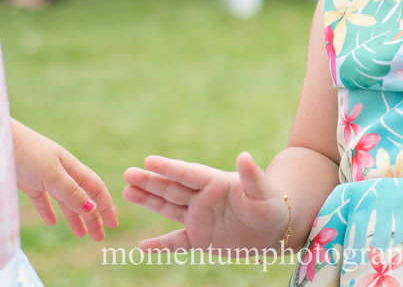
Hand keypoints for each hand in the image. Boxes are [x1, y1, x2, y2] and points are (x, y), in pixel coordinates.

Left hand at [12, 120, 118, 240]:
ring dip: (74, 217)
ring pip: (64, 200)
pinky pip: (43, 200)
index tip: (114, 225)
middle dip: (93, 217)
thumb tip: (93, 208)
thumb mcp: (52, 174)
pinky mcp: (27, 181)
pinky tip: (52, 222)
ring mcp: (44, 176)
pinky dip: (49, 211)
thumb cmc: (25, 152)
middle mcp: (61, 171)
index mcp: (71, 166)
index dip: (106, 206)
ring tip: (81, 234)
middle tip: (99, 237)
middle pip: (82, 197)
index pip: (95, 188)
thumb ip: (71, 192)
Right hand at [123, 152, 289, 250]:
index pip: (187, 174)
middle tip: (128, 174)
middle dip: (150, 182)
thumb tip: (244, 156)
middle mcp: (203, 198)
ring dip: (149, 201)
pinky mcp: (201, 239)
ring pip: (169, 208)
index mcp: (215, 182)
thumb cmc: (272, 205)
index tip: (148, 160)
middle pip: (172, 188)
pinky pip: (176, 243)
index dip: (169, 168)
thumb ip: (252, 175)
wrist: (276, 229)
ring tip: (127, 191)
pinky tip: (142, 247)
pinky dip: (160, 246)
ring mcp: (199, 218)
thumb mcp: (264, 191)